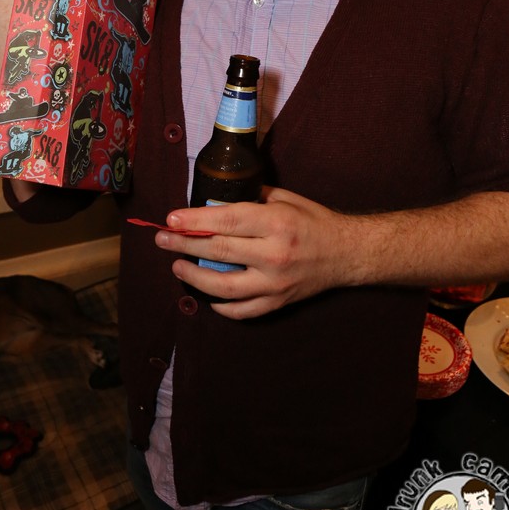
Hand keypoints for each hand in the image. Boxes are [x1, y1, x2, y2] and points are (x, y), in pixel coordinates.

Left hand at [154, 187, 349, 318]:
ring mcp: (275, 283)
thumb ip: (251, 198)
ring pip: (223, 287)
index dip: (193, 221)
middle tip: (162, 239)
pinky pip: (241, 310)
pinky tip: (205, 294)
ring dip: (193, 277)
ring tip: (177, 266)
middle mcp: (274, 254)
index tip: (170, 219)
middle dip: (184, 245)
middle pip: (217, 251)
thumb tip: (215, 200)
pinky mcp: (277, 302)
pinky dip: (219, 305)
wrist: (346, 253)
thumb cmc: (313, 220)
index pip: (225, 222)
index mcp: (276, 223)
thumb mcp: (285, 198)